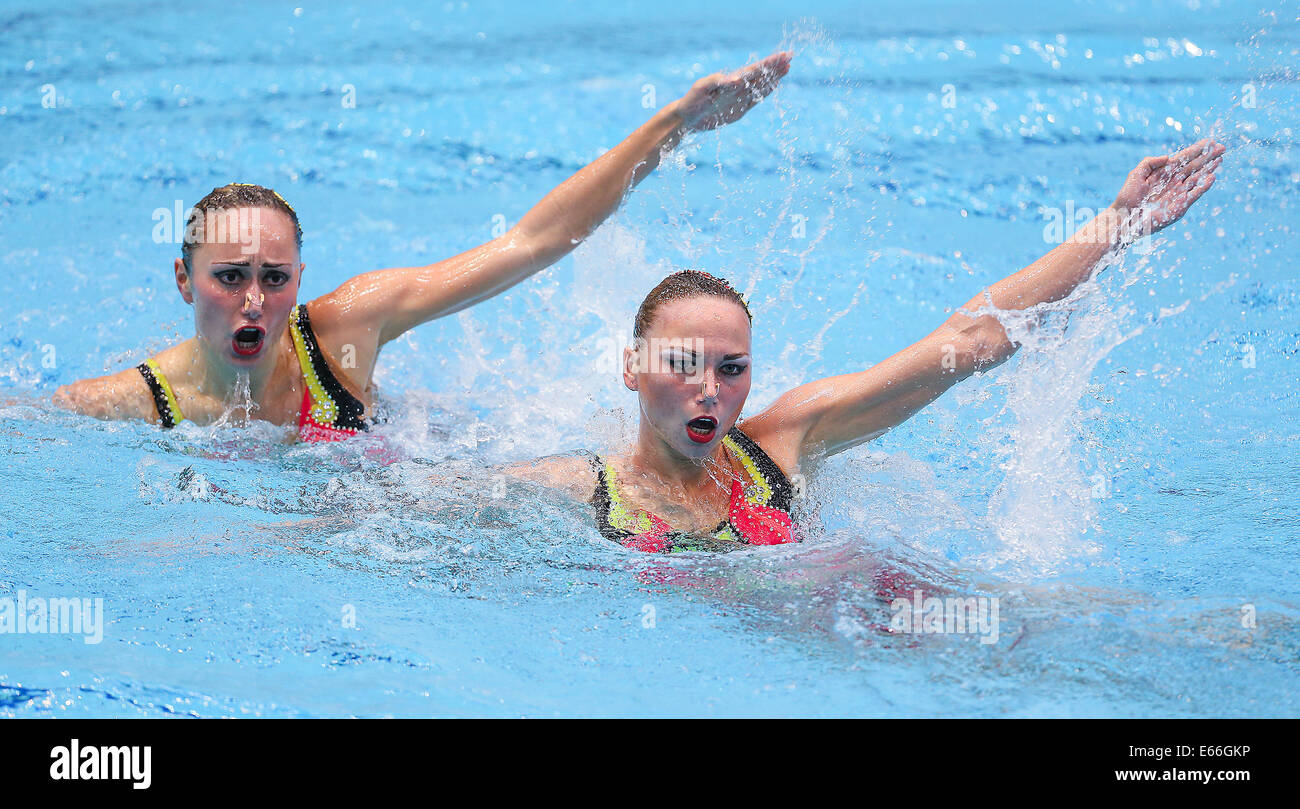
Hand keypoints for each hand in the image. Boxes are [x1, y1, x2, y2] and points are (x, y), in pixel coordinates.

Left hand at [672, 50, 791, 131]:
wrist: (687, 118)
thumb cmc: (691, 101)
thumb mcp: (700, 89)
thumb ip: (717, 82)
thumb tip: (737, 80)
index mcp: (731, 80)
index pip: (754, 70)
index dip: (769, 64)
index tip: (783, 56)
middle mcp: (737, 87)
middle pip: (760, 74)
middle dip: (775, 66)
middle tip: (790, 56)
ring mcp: (739, 98)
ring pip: (761, 85)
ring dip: (774, 76)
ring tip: (787, 67)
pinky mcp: (739, 109)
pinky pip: (756, 99)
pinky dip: (767, 91)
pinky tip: (775, 85)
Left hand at [1111, 138, 1224, 236]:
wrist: (1126, 217)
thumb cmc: (1128, 196)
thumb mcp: (1136, 175)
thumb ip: (1150, 162)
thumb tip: (1168, 157)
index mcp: (1164, 172)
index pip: (1184, 158)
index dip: (1196, 150)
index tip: (1209, 141)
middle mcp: (1174, 181)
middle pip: (1194, 166)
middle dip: (1208, 157)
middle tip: (1222, 147)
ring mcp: (1178, 193)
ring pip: (1198, 177)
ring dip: (1209, 168)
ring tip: (1220, 159)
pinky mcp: (1181, 205)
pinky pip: (1195, 194)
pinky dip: (1204, 186)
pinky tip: (1212, 176)